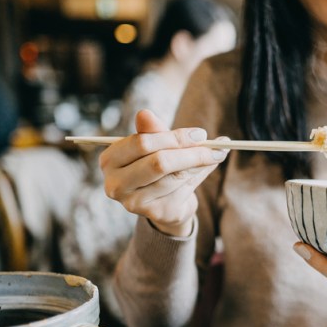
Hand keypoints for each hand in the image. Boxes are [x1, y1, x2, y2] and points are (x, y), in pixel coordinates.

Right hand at [99, 109, 227, 235]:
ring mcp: (134, 203)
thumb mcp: (157, 146)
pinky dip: (199, 176)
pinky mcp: (154, 214)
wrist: (165, 203)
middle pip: (158, 163)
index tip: (200, 133)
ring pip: (173, 177)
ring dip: (199, 164)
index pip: (142, 143)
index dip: (174, 137)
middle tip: (214, 146)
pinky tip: (207, 167)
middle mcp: (116, 184)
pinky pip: (182, 191)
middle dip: (190, 152)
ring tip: (215, 155)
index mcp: (111, 160)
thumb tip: (144, 113)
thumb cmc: (158, 168)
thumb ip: (154, 131)